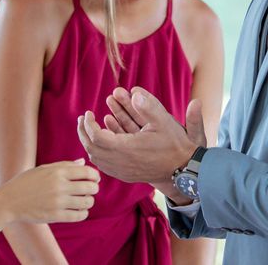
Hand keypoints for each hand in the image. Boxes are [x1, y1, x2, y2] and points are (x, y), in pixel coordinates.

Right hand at [0, 159, 99, 223]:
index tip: (95, 179)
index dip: (95, 176)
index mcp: (58, 172)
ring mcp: (58, 202)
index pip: (87, 172)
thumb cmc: (26, 182)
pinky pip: (79, 215)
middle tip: (90, 190)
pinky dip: (83, 213)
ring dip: (89, 201)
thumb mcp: (43, 169)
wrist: (9, 201)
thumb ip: (64, 165)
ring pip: (87, 202)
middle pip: (90, 187)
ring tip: (84, 201)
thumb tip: (82, 162)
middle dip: (94, 188)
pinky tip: (79, 210)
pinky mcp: (56, 216)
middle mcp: (60, 186)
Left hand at [77, 87, 206, 183]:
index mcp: (127, 148)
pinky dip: (97, 153)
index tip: (88, 113)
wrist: (184, 170)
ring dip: (88, 143)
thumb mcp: (164, 121)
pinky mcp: (126, 175)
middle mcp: (121, 162)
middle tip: (82, 119)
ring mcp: (123, 171)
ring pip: (95, 159)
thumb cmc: (175, 144)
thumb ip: (148, 106)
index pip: (96, 137)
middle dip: (83, 132)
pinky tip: (98, 143)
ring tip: (87, 129)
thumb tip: (134, 92)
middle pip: (91, 148)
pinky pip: (103, 166)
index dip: (89, 124)